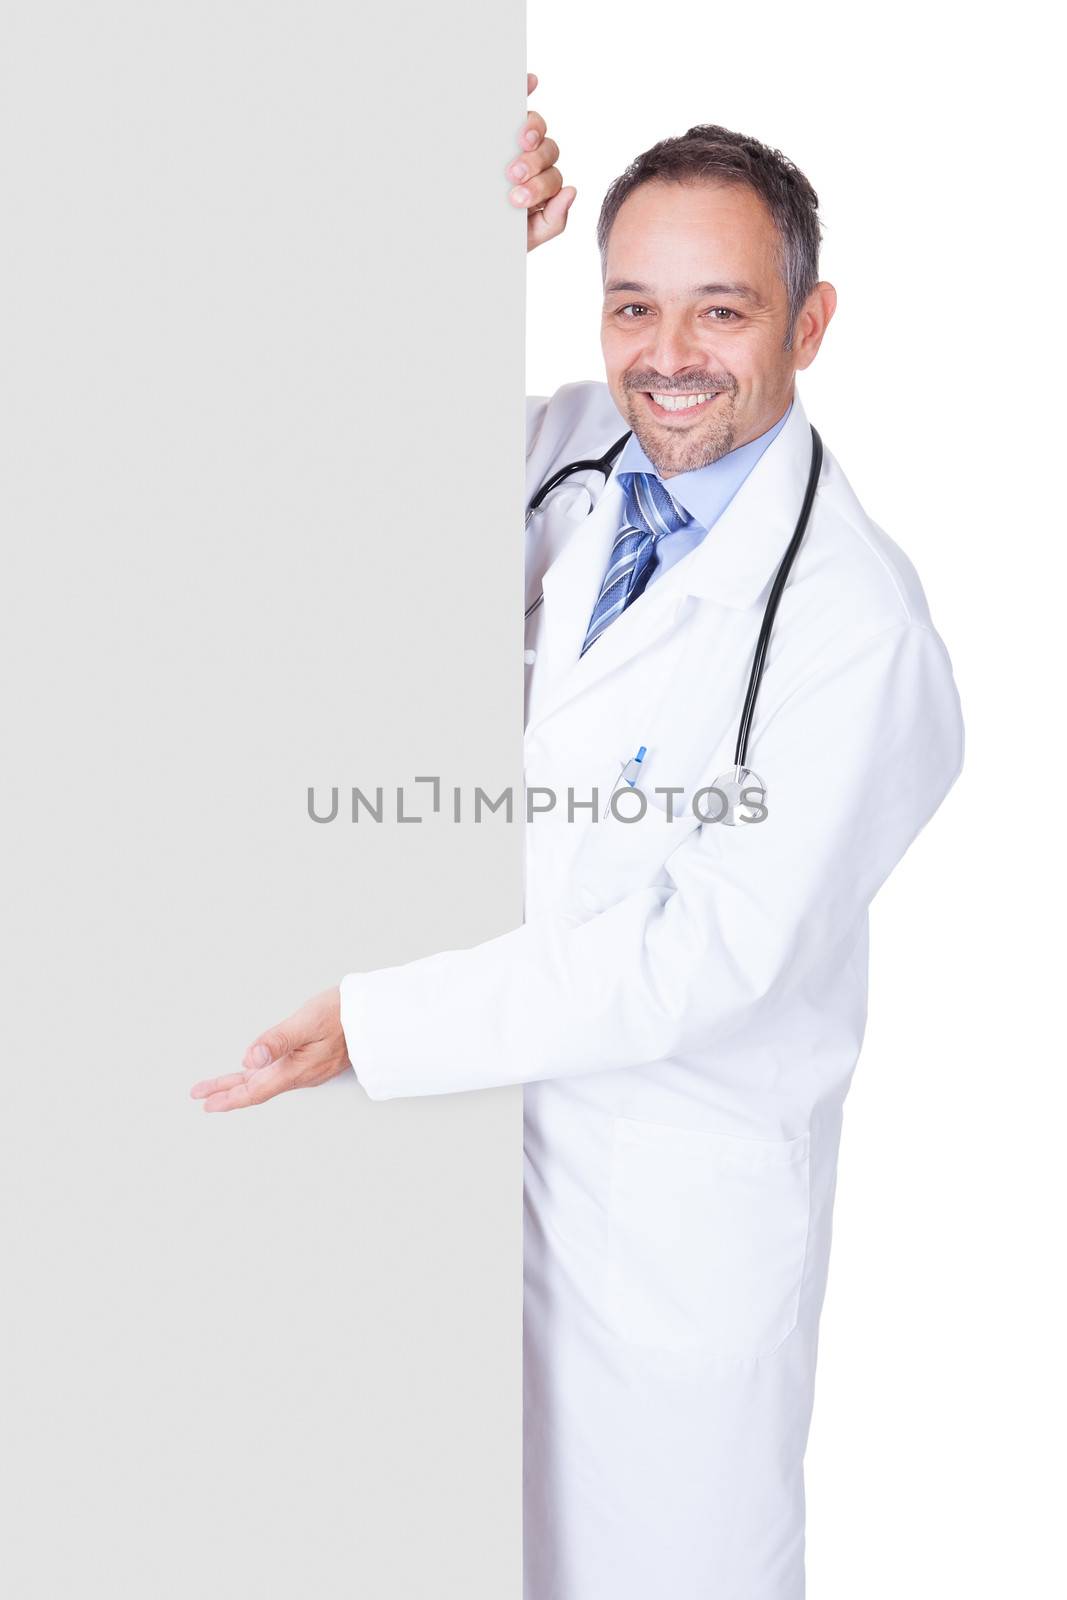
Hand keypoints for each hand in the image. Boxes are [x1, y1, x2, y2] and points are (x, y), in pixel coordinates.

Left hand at [189, 987, 350, 1111]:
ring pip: (266, 1081)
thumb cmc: (343, 1013)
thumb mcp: (307, 1021)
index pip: (255, 1090)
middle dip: (227, 1092)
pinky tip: (252, 1073)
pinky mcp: (311, 1061)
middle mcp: (300, 1074)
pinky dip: (258, 1075)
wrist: (376, 1015)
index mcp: (296, 1069)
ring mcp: (307, 1069)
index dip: (229, 1098)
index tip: (206, 1103)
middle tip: (202, 1096)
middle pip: (257, 1088)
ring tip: (218, 1087)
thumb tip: (249, 1058)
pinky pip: (278, 1073)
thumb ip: (278, 1040)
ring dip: (240, 1084)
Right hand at [508, 72, 574, 250]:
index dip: (542, 185)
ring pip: (537, 130)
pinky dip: (524, 88)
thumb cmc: (493, 233)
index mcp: (540, 186)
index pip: (553, 180)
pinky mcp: (497, 125)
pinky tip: (531, 81)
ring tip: (516, 145)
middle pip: (548, 152)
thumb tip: (572, 192)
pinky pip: (516, 103)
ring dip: (532, 133)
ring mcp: (515, 142)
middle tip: (512, 176)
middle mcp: (532, 161)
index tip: (519, 197)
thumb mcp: (524, 237)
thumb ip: (553, 221)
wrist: (456, 227)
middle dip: (534, 164)